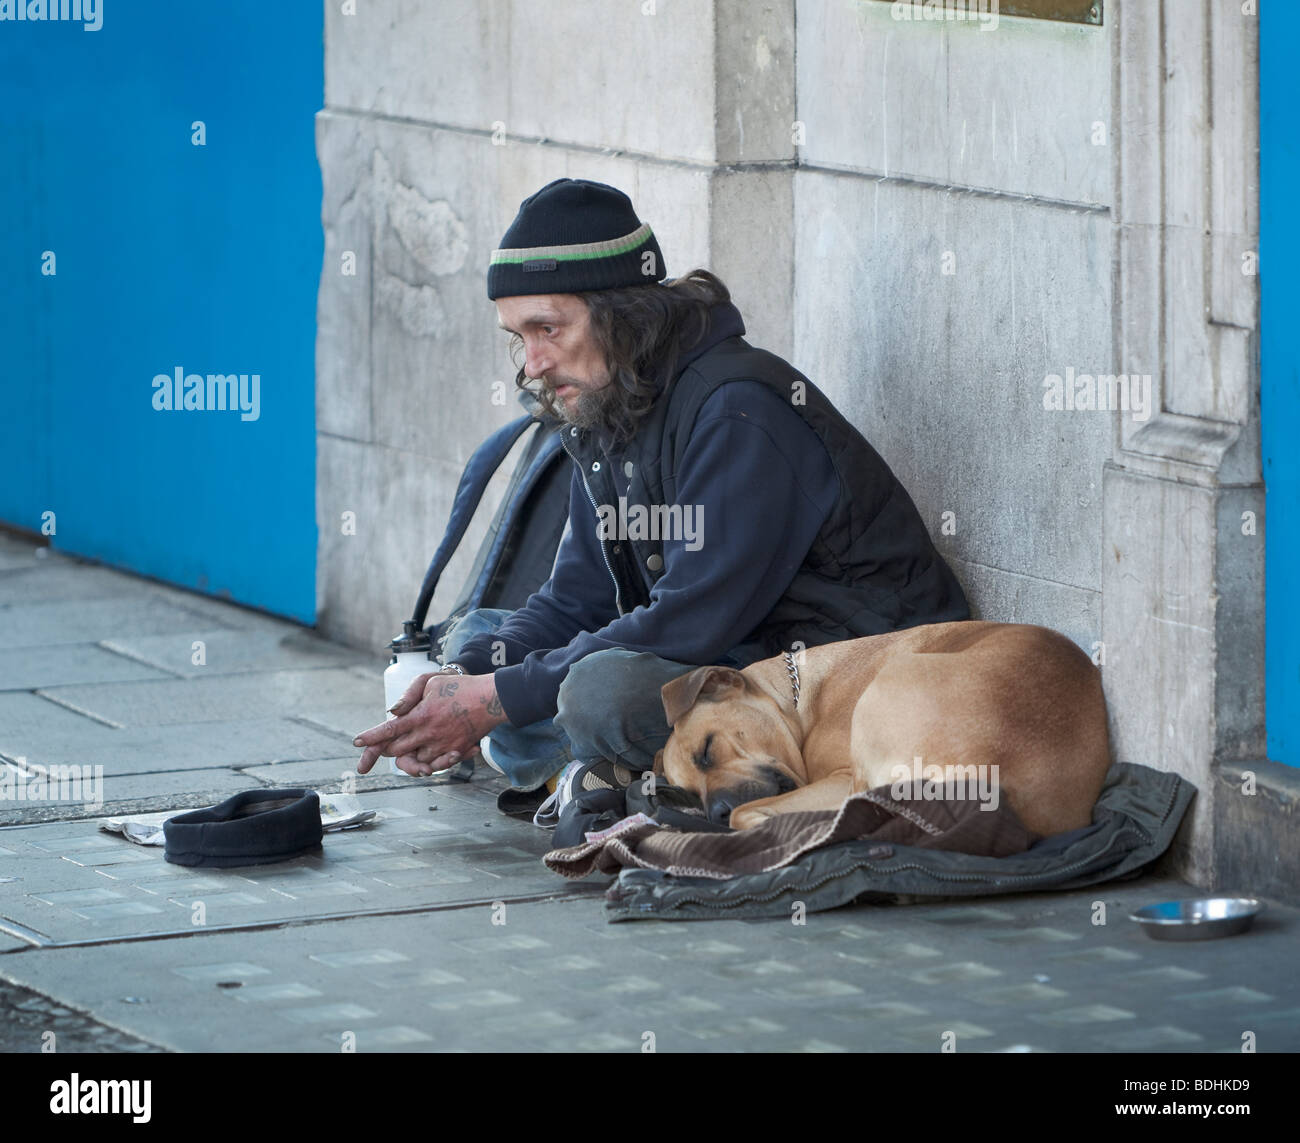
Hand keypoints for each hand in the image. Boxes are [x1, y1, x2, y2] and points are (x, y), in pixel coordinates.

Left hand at [353, 670, 507, 776]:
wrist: (491, 699)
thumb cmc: (461, 686)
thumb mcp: (431, 682)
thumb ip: (408, 696)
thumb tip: (393, 711)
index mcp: (421, 715)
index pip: (389, 730)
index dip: (371, 737)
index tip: (357, 741)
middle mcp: (429, 734)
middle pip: (397, 750)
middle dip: (387, 749)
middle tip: (387, 743)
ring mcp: (442, 745)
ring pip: (415, 760)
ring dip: (409, 755)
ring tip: (413, 744)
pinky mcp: (455, 752)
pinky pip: (435, 764)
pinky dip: (429, 761)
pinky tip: (430, 752)